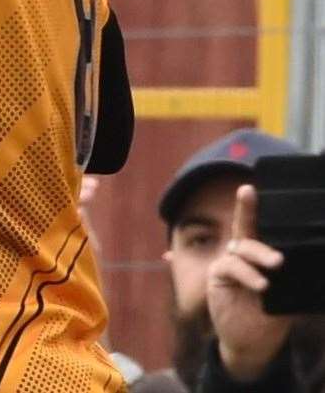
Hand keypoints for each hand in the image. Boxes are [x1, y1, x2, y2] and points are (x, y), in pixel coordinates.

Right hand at [208, 184, 290, 381]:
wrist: (255, 342)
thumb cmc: (273, 316)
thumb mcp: (289, 296)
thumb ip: (293, 278)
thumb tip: (312, 263)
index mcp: (259, 255)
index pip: (257, 227)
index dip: (252, 207)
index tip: (250, 187)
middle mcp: (242, 254)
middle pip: (246, 230)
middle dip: (249, 215)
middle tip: (274, 233)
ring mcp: (229, 263)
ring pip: (241, 248)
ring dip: (258, 254)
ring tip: (275, 265)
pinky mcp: (218, 275)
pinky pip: (230, 266)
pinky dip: (246, 273)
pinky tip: (260, 284)